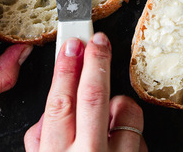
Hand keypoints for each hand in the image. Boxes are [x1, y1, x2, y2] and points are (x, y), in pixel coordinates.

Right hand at [24, 34, 146, 151]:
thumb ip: (42, 139)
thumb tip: (49, 110)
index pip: (61, 101)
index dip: (66, 68)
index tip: (71, 45)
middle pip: (93, 94)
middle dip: (96, 61)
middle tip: (98, 40)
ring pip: (125, 109)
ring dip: (118, 104)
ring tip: (109, 122)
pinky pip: (140, 133)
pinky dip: (130, 131)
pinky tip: (119, 144)